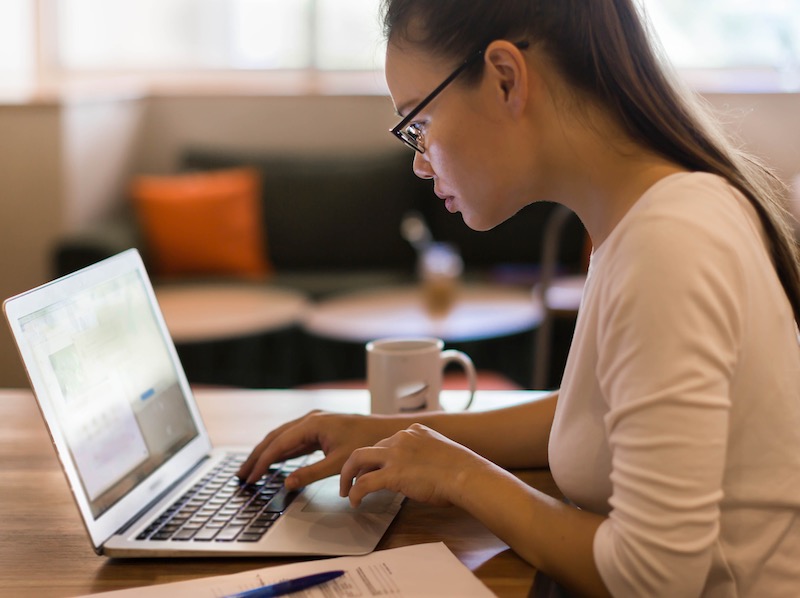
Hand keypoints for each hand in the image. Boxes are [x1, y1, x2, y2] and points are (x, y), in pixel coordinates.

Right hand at [236, 410, 393, 487]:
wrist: (387, 431)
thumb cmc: (366, 443)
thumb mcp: (338, 462)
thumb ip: (310, 473)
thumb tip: (287, 484)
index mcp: (313, 423)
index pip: (279, 443)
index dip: (263, 461)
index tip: (251, 477)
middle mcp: (310, 419)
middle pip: (275, 437)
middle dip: (257, 456)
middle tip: (241, 475)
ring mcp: (314, 423)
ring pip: (282, 438)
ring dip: (266, 453)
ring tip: (251, 470)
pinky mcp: (319, 429)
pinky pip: (293, 440)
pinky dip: (281, 451)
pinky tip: (273, 463)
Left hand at [340, 423, 487, 507]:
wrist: (465, 474)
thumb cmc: (462, 470)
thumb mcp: (441, 452)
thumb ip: (426, 456)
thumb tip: (421, 472)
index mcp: (414, 431)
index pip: (387, 441)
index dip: (378, 457)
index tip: (374, 468)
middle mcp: (401, 438)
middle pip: (369, 448)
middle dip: (356, 464)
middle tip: (351, 478)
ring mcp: (395, 454)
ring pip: (358, 458)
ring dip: (348, 474)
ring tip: (345, 489)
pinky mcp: (393, 473)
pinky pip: (365, 483)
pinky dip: (356, 492)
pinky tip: (355, 502)